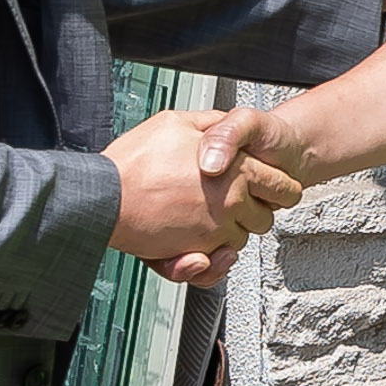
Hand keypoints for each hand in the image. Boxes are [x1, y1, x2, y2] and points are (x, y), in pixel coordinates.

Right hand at [106, 108, 302, 285]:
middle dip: (256, 211)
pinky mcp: (193, 252)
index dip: (282, 186)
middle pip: (265, 217)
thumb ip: (211, 124)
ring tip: (213, 218)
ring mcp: (213, 230)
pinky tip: (205, 244)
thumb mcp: (176, 122)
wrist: (103, 196)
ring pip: (241, 240)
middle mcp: (230, 202)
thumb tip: (225, 124)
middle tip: (239, 202)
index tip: (281, 188)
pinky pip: (218, 263)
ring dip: (232, 232)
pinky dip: (216, 259)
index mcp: (236, 169)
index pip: (281, 184)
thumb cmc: (135, 160)